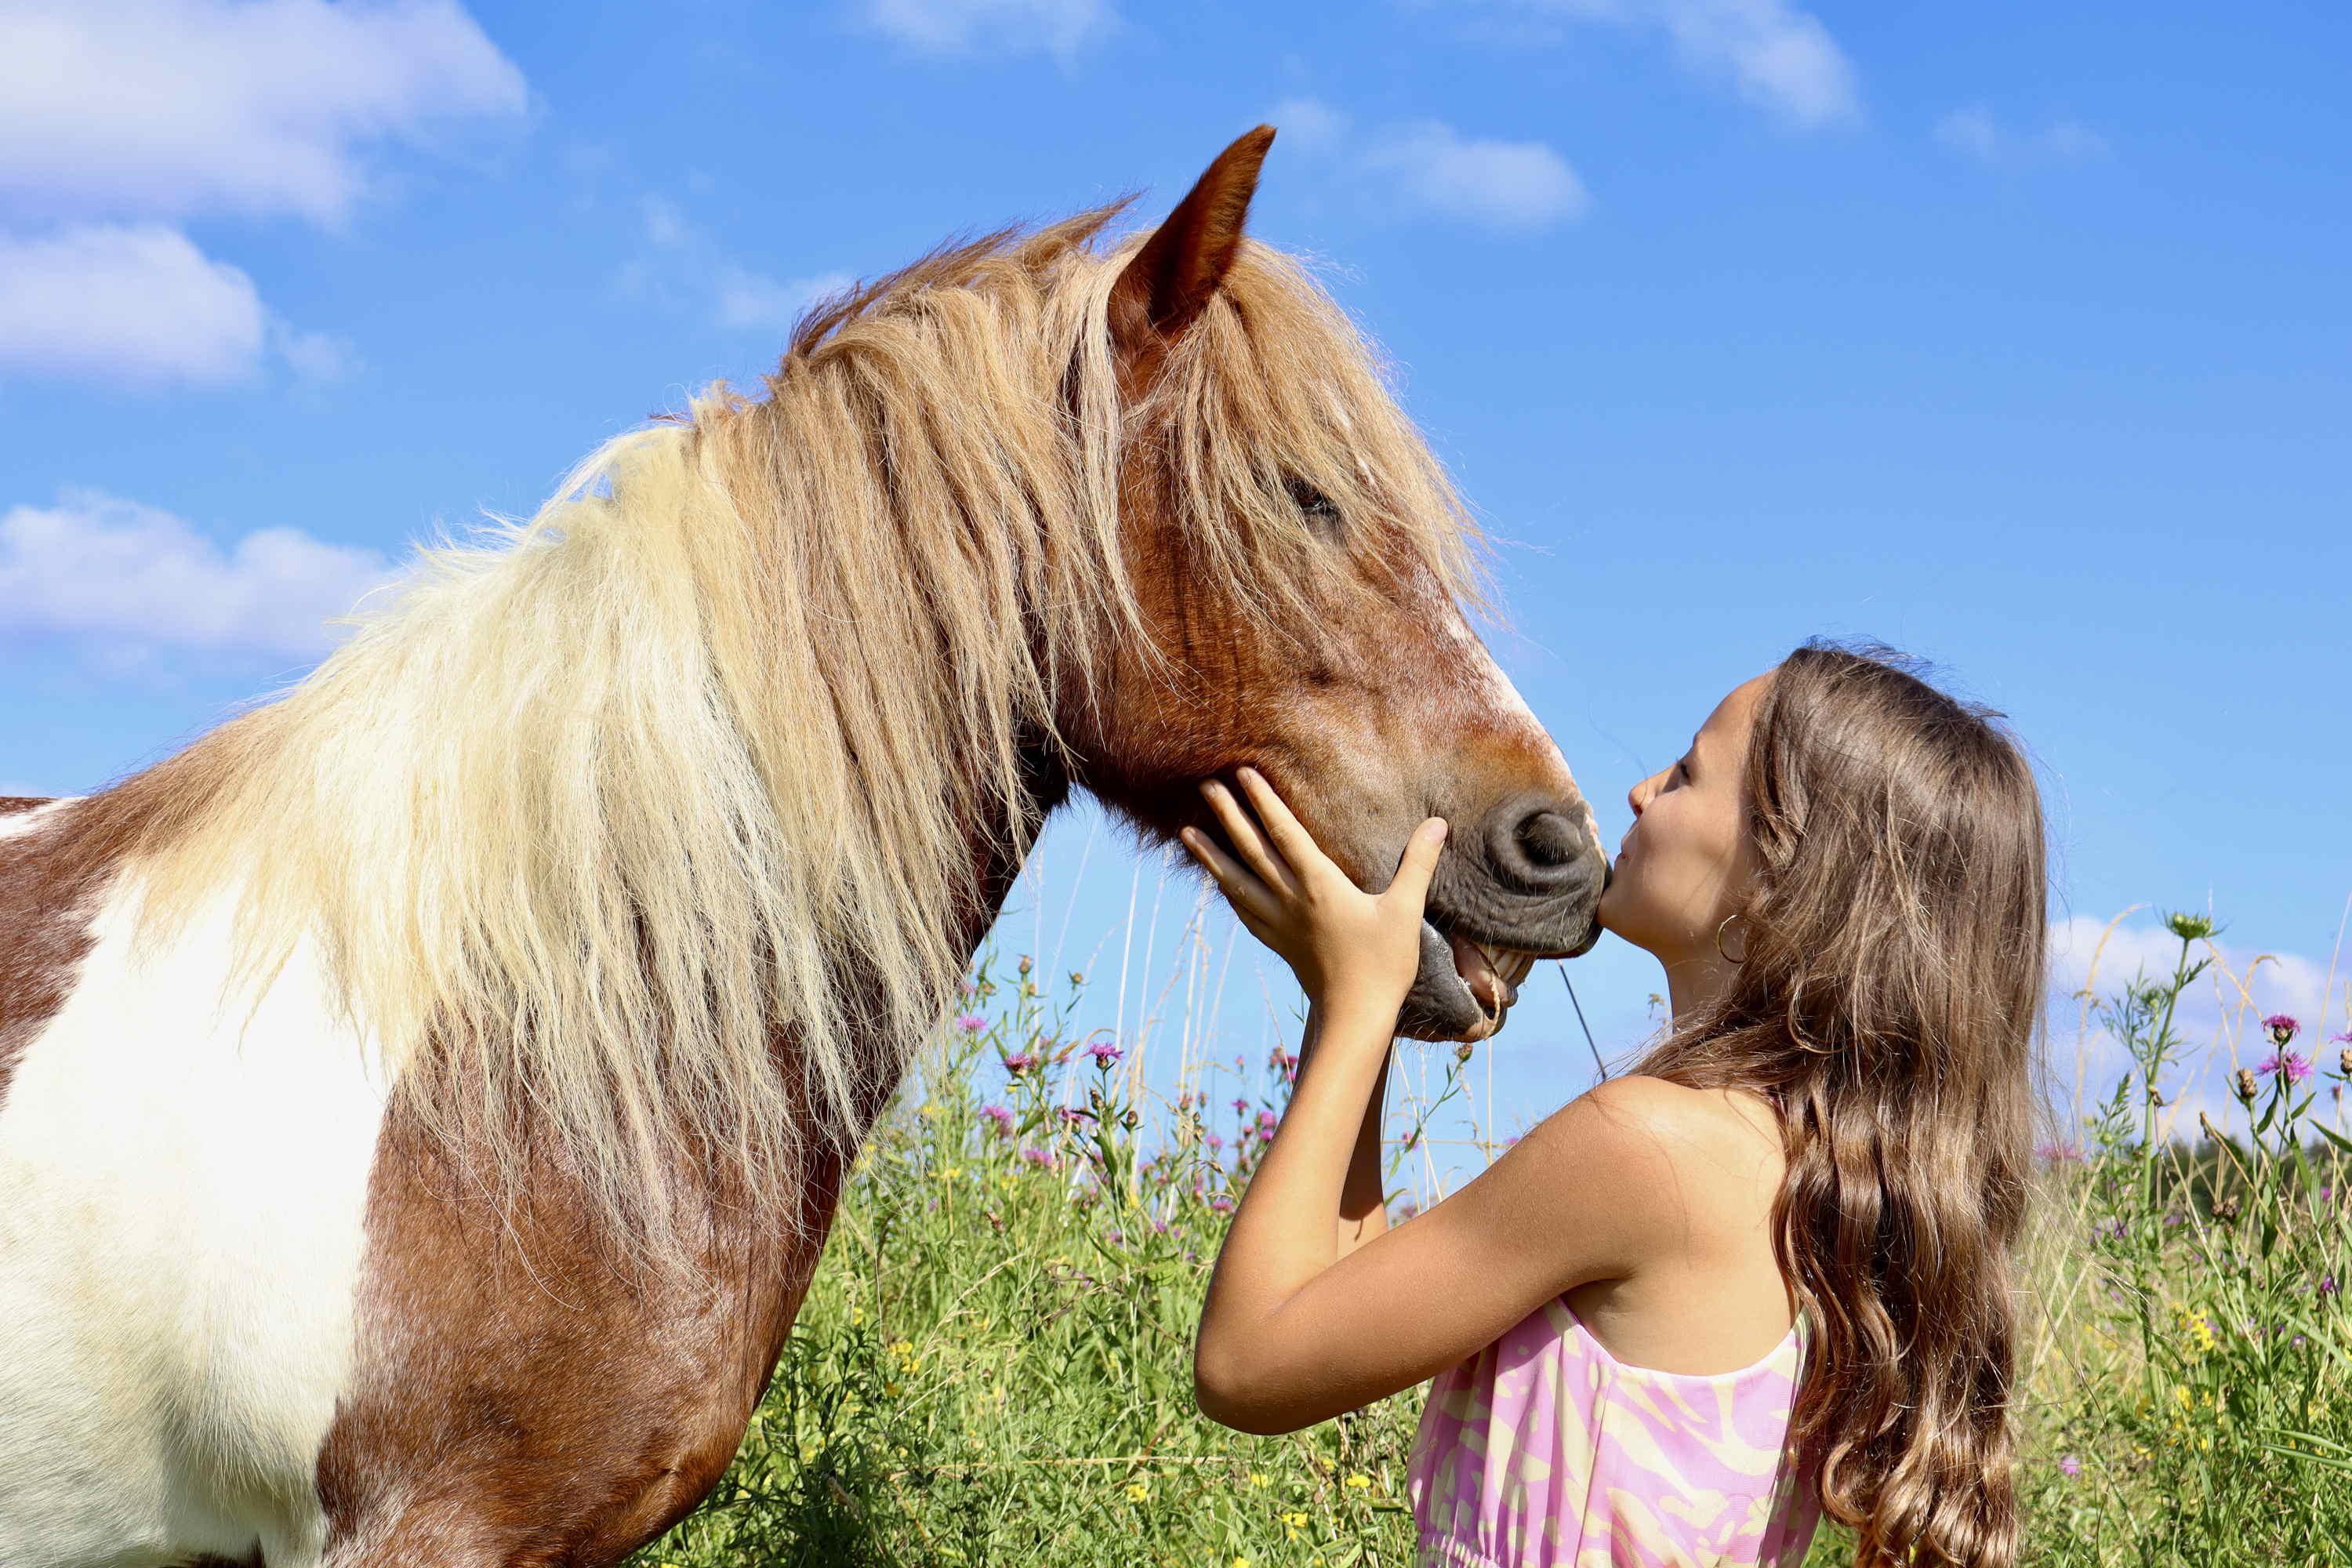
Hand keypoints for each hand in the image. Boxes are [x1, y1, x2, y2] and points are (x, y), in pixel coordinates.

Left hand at [1177, 767, 1446, 1015]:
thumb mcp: (1405, 910)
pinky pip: (1243, 910)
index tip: (1243, 772)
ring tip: (1185, 833)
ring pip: (1236, 880)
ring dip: (1210, 855)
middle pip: (1251, 850)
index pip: (1285, 832)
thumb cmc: (1384, 963)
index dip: (1263, 800)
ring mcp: (1279, 922)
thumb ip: (1417, 864)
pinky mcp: (1277, 943)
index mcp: (1319, 884)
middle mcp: (1291, 899)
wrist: (1355, 1017)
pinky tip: (1218, 882)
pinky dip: (1226, 890)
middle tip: (1204, 785)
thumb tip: (1437, 824)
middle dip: (1227, 815)